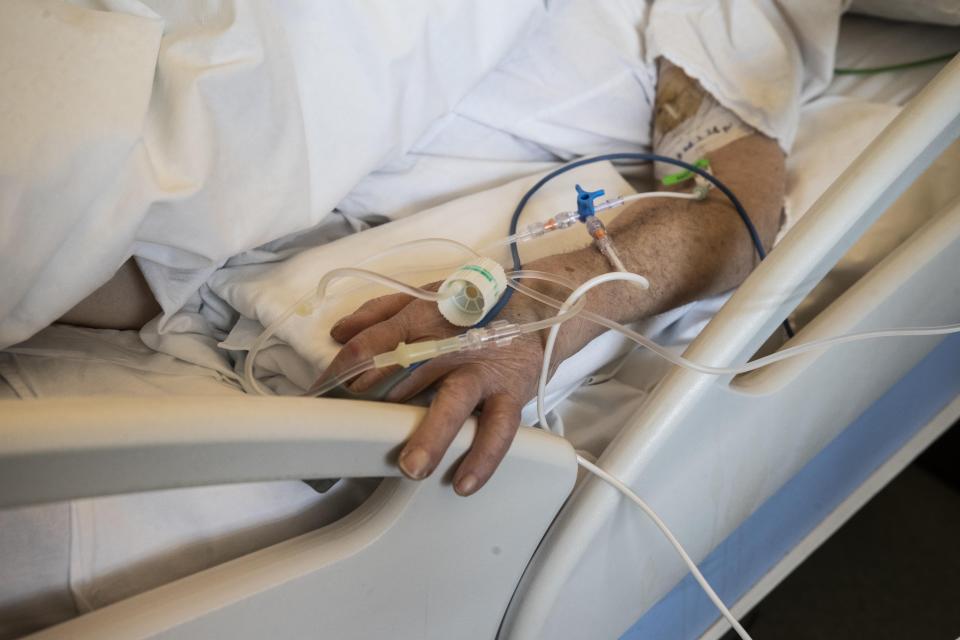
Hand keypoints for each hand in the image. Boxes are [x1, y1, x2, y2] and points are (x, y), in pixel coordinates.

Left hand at [321, 290, 547, 495]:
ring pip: (455, 403)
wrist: (540, 310)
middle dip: (378, 401)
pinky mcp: (510, 394)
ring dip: (433, 435)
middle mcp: (453, 344)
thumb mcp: (426, 299)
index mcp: (424, 318)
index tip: (322, 395)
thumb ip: (379, 314)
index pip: (374, 342)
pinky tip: (464, 482)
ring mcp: (483, 371)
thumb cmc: (476, 310)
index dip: (344, 369)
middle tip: (353, 431)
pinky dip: (483, 457)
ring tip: (413, 468)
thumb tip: (338, 333)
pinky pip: (497, 429)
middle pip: (409, 371)